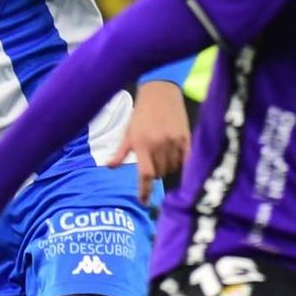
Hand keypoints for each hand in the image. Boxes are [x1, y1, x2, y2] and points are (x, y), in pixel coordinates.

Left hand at [109, 79, 189, 202]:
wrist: (160, 93)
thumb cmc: (141, 114)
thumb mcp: (128, 132)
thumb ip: (120, 152)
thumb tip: (108, 167)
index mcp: (142, 144)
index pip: (145, 175)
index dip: (144, 191)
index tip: (143, 202)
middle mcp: (159, 145)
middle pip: (160, 173)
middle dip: (155, 173)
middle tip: (152, 162)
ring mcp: (174, 142)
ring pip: (173, 168)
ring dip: (167, 168)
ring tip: (163, 155)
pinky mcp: (186, 138)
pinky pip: (186, 161)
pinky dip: (182, 164)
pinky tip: (178, 161)